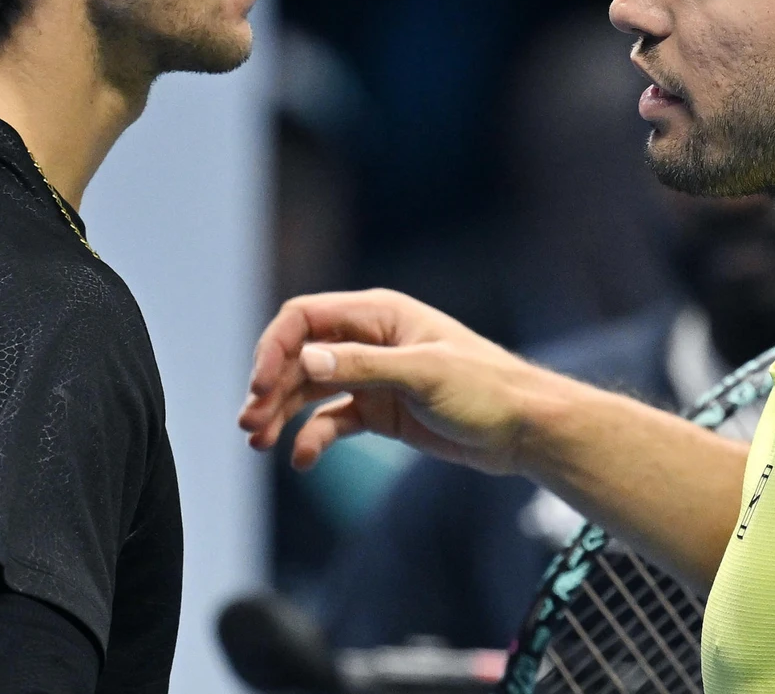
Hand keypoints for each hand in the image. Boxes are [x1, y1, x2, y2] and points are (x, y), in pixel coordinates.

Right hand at [237, 289, 556, 474]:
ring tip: (259, 442)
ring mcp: (372, 377)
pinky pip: (332, 421)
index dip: (274, 348)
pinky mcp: (380, 412)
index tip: (260, 386)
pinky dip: (313, 438)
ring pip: (309, 390)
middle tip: (250, 424)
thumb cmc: (486, 389)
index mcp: (379, 315)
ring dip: (281, 413)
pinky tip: (303, 460)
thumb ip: (363, 366)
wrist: (524, 430)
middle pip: (299, 356)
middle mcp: (369, 341)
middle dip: (270, 387)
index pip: (305, 319)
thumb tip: (306, 360)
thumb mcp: (424, 374)